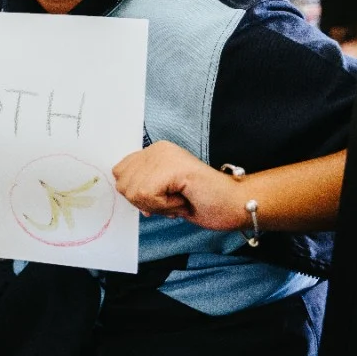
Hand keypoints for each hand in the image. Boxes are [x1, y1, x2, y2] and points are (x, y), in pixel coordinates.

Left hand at [112, 141, 248, 231]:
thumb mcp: (163, 192)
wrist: (236, 204)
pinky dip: (165, 207)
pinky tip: (184, 200)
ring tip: (181, 199)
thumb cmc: (204, 201)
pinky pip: (147, 196)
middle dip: (145, 203)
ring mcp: (164, 155)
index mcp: (154, 151)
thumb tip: (123, 189)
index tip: (162, 199)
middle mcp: (156, 148)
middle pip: (123, 185)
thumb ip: (143, 186)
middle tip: (174, 201)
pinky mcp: (172, 167)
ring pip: (134, 192)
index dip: (137, 194)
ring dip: (158, 206)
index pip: (120, 173)